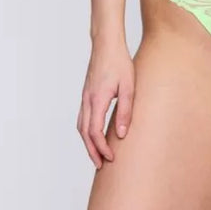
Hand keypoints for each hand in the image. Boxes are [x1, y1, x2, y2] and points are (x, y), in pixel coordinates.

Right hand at [76, 38, 135, 168]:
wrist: (106, 44)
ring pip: (81, 126)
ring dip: (87, 142)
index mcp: (97, 100)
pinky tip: (94, 134)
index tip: (111, 158)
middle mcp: (87, 100)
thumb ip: (125, 111)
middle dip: (92, 151)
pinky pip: (82, 117)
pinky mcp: (86, 93)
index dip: (101, 148)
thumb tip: (122, 134)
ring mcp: (85, 97)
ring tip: (97, 154)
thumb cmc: (120, 63)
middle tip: (100, 165)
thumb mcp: (129, 87)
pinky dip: (86, 131)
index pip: (95, 132)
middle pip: (84, 133)